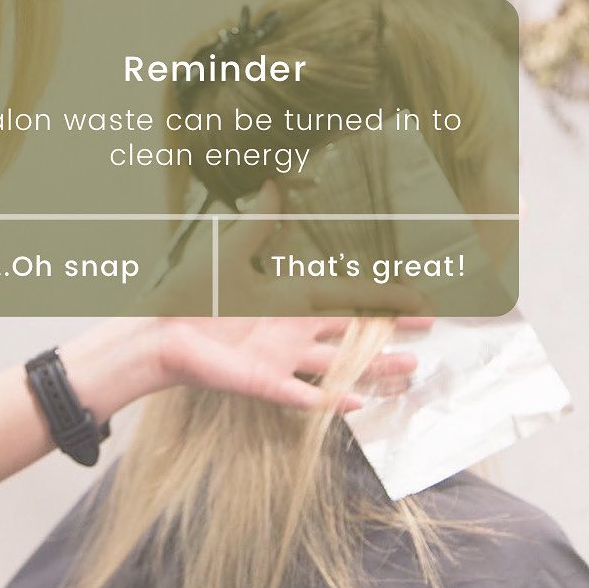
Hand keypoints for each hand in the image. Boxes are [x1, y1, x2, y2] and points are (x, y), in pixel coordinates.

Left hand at [133, 180, 432, 411]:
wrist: (158, 330)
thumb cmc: (191, 292)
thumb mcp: (230, 251)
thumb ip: (257, 223)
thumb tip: (273, 186)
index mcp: (291, 298)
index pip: (349, 296)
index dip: (384, 296)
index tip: (419, 297)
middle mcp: (294, 330)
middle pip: (354, 332)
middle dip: (391, 333)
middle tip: (430, 331)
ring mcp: (282, 358)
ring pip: (340, 365)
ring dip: (375, 368)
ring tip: (412, 368)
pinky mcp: (264, 381)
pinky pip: (305, 395)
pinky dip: (331, 399)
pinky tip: (360, 401)